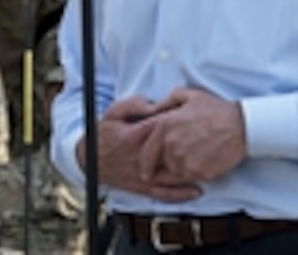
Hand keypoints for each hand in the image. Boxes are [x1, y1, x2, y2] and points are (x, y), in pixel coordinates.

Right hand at [77, 96, 200, 201]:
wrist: (88, 159)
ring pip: (172, 174)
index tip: (191, 115)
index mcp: (135, 135)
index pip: (163, 126)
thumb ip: (133, 104)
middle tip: (206, 138)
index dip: (179, 120)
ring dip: (191, 169)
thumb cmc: (102, 134)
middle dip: (190, 145)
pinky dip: (181, 193)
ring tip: (209, 164)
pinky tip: (197, 189)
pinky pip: (163, 193)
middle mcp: (141, 157)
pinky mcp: (141, 187)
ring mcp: (142, 174)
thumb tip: (154, 104)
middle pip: (172, 151)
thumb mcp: (114, 112)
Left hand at [140, 88, 247, 183]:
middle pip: (159, 164)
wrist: (241, 126)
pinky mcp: (199, 172)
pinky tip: (203, 160)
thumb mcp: (188, 95)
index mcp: (165, 126)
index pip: (146, 151)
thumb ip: (166, 101)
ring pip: (173, 173)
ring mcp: (185, 160)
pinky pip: (189, 178)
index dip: (145, 163)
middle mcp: (171, 144)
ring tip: (194, 156)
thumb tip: (153, 108)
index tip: (145, 170)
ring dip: (179, 169)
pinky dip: (193, 173)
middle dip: (164, 164)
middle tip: (179, 157)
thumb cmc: (215, 110)